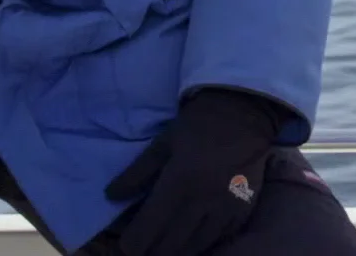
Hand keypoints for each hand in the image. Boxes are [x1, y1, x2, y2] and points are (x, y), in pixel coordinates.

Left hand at [102, 88, 288, 254]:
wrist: (245, 113)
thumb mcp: (162, 143)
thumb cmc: (198, 126)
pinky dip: (204, 242)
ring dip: (177, 250)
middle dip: (152, 250)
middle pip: (169, 247)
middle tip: (145, 244)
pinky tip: (194, 237)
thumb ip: (136, 173)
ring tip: (167, 245)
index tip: (127, 241)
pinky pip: (220, 239)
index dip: (132, 243)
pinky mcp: (243, 211)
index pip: (147, 231)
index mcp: (178, 184)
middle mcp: (201, 202)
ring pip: (195, 248)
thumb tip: (111, 195)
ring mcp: (225, 210)